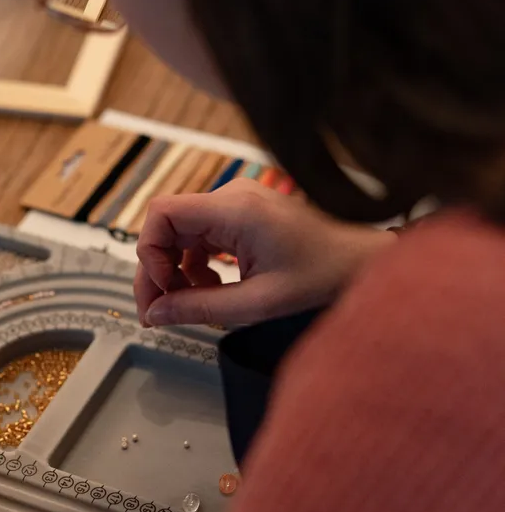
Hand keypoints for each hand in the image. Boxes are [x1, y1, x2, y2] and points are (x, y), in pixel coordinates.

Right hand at [135, 181, 393, 328]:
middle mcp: (231, 197)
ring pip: (180, 233)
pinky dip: (196, 264)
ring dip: (177, 270)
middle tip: (155, 312)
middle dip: (157, 270)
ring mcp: (235, 202)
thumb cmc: (322, 275)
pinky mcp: (240, 213)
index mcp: (235, 209)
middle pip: (166, 225)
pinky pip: (200, 235)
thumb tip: (155, 314)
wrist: (361, 261)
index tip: (161, 291)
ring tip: (190, 304)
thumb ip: (200, 308)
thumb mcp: (257, 303)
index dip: (149, 252)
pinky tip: (212, 288)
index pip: (162, 213)